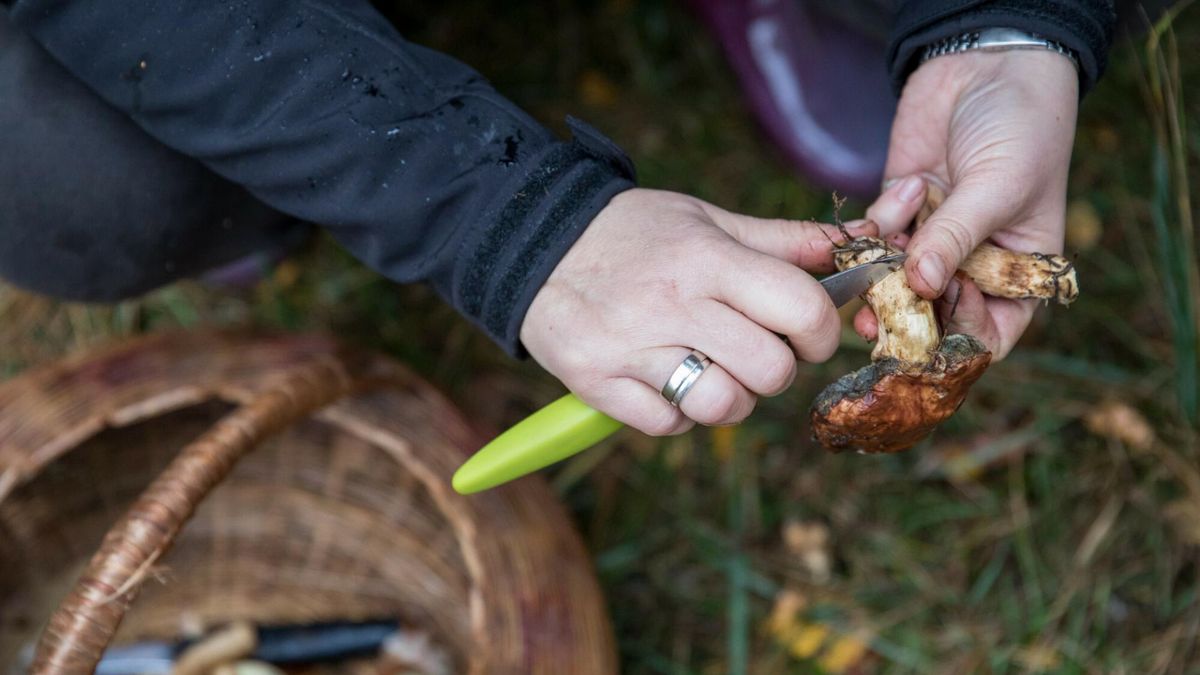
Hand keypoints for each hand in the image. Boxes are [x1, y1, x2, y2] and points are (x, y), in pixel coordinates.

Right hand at [519, 185, 925, 435]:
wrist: (532, 243)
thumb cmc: (633, 233)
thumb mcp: (706, 220)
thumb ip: (783, 240)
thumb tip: (860, 241)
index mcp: (706, 259)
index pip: (801, 309)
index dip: (822, 330)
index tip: (809, 333)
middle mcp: (671, 304)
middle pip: (770, 370)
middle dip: (777, 369)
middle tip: (756, 351)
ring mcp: (631, 348)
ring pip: (722, 406)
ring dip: (730, 399)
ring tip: (712, 372)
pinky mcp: (598, 383)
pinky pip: (667, 424)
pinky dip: (677, 413)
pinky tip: (665, 381)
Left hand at [861, 50, 1078, 357]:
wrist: (989, 65)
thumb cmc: (1022, 126)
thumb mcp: (999, 186)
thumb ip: (957, 237)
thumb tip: (923, 285)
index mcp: (1017, 271)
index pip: (990, 331)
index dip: (962, 336)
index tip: (939, 313)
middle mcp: (972, 264)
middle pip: (933, 316)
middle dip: (903, 318)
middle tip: (874, 320)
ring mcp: (932, 239)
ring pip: (895, 282)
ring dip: (882, 275)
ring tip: (878, 260)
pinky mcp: (899, 212)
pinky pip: (876, 240)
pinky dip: (878, 225)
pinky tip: (905, 188)